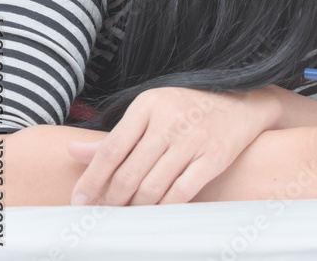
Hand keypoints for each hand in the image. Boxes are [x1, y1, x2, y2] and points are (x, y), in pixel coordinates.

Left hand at [67, 86, 280, 205]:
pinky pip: (180, 192)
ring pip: (152, 187)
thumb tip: (74, 151)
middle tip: (105, 212)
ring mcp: (194, 138)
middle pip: (128, 173)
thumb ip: (116, 135)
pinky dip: (164, 207)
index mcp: (149, 104)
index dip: (91, 180)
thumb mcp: (152, 111)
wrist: (242, 103)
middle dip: (112, 200)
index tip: (79, 201)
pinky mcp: (214, 156)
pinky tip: (156, 210)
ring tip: (129, 211)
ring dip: (136, 207)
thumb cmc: (190, 108)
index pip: (110, 150)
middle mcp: (170, 119)